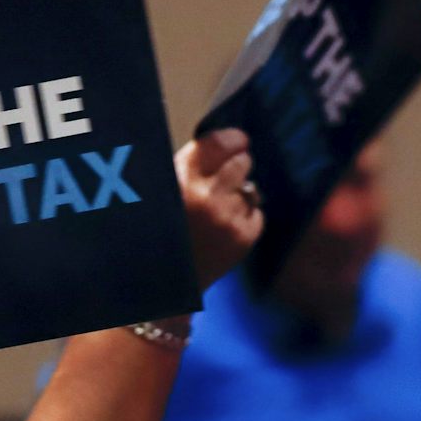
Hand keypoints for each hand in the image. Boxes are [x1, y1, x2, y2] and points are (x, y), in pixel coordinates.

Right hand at [176, 129, 262, 289]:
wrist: (166, 281)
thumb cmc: (163, 230)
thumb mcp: (166, 189)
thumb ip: (193, 165)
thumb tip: (231, 141)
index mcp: (180, 179)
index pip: (221, 142)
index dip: (233, 139)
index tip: (238, 141)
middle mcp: (205, 196)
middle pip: (243, 162)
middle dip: (237, 168)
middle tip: (223, 182)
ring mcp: (227, 218)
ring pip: (252, 189)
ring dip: (240, 195)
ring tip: (219, 211)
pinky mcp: (243, 238)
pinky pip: (257, 214)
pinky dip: (246, 219)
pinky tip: (224, 229)